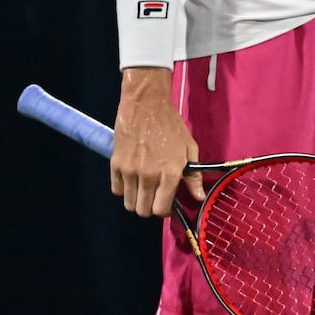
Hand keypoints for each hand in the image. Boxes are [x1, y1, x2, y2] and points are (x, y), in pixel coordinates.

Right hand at [111, 68, 203, 216]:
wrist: (146, 104)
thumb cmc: (171, 125)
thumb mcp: (189, 148)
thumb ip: (194, 176)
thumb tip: (198, 198)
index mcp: (170, 172)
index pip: (161, 209)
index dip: (164, 210)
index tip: (166, 202)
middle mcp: (149, 176)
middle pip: (143, 210)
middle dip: (150, 207)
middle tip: (154, 195)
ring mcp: (130, 171)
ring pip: (129, 204)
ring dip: (136, 199)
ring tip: (143, 187)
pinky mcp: (116, 164)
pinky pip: (117, 189)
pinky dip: (124, 188)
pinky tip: (131, 178)